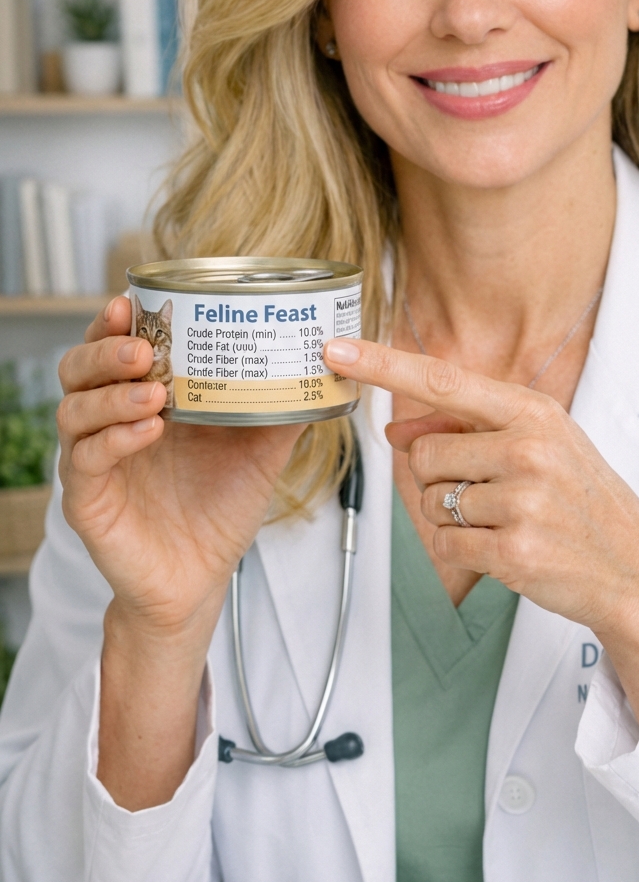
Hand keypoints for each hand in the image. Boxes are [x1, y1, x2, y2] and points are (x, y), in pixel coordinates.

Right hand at [58, 296, 305, 638]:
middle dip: (106, 350)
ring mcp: (94, 461)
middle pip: (80, 368)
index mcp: (142, 399)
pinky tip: (148, 431)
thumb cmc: (218, 511)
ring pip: (75, 410)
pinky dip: (114, 439)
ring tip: (155, 390)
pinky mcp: (88, 500)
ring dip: (113, 394)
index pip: (113, 347)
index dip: (115, 321)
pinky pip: (86, 460)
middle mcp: (109, 423)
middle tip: (143, 348)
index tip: (132, 300)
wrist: (199, 581)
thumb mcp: (258, 453)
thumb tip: (319, 370)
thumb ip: (279, 411)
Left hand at [325, 337, 638, 724]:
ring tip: (506, 523)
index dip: (382, 365)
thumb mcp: (540, 446)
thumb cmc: (582, 502)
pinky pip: (444, 545)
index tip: (335, 351)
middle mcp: (528, 448)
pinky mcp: (515, 551)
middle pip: (423, 453)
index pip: (442, 379)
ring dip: (454, 519)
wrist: (635, 571)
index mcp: (532, 412)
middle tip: (491, 495)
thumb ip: (469, 430)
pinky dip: (460, 553)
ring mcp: (523, 500)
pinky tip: (503, 550)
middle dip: (439, 478)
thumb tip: (397, 432)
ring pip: (430, 502)